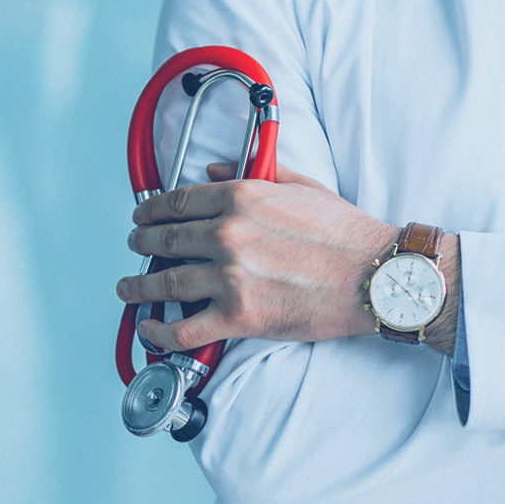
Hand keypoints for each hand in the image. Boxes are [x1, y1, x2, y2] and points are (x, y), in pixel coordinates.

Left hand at [116, 163, 404, 350]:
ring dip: (138, 286)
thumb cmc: (345, 233)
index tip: (142, 216)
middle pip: (164, 239)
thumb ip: (252, 174)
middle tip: (133, 246)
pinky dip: (160, 332)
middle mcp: (227, 235)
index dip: (151, 210)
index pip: (178, 202)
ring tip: (128, 287)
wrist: (377, 276)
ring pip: (164, 283)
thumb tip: (212, 170)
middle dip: (141, 243)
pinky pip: (184, 329)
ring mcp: (230, 278)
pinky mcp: (238, 317)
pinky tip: (149, 329)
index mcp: (240, 199)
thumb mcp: (300, 186)